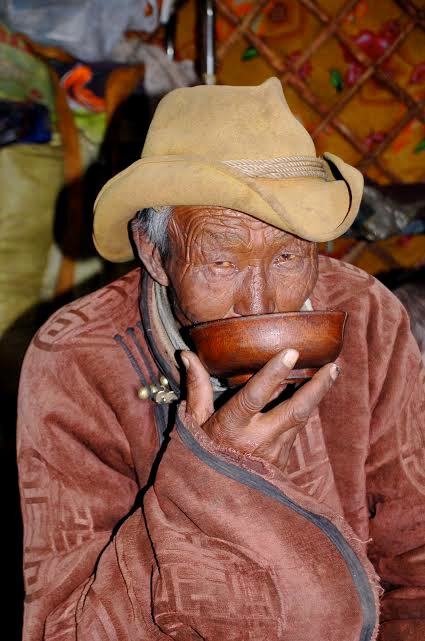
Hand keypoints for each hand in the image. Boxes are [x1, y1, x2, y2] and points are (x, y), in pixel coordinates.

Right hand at [181, 349, 338, 471]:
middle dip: (317, 387)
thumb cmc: (202, 454)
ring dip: (316, 396)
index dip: (273, 373)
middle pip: (295, 411)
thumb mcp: (194, 422)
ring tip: (330, 373)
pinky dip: (303, 410)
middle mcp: (257, 440)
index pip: (255, 396)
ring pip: (301, 420)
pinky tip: (312, 393)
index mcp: (232, 427)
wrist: (215, 500)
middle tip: (332, 366)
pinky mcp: (283, 461)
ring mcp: (274, 453)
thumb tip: (187, 355)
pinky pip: (296, 429)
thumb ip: (196, 387)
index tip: (291, 352)